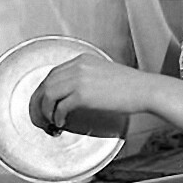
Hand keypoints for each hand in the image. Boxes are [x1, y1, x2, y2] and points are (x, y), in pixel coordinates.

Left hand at [28, 53, 147, 133]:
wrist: (144, 90)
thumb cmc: (129, 85)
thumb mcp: (104, 72)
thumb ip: (86, 76)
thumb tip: (72, 94)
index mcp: (81, 60)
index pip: (53, 73)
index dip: (45, 89)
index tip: (43, 102)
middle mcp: (77, 66)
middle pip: (46, 83)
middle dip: (39, 101)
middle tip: (40, 115)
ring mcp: (79, 79)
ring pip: (48, 95)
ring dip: (46, 111)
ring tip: (50, 121)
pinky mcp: (82, 95)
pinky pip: (60, 107)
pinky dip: (57, 117)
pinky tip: (61, 123)